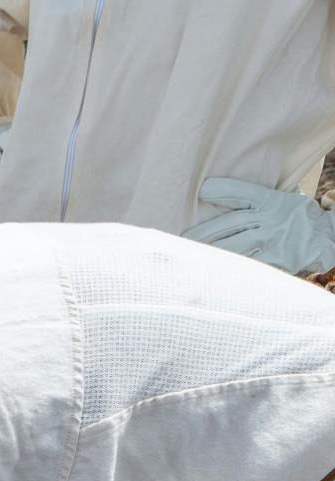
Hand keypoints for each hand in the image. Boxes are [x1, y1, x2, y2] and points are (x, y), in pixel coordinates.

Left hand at [185, 178, 334, 274]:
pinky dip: (228, 267)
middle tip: (181, 239)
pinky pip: (248, 263)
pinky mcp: (277, 259)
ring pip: (235, 245)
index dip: (223, 190)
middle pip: (230, 225)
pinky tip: (210, 270)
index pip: (244, 193)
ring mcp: (273, 240)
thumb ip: (257, 199)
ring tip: (188, 256)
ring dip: (210, 251)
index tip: (203, 190)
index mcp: (272, 202)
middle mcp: (270, 220)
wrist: (327, 237)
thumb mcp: (281, 200)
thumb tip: (220, 192)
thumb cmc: (297, 217)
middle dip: (203, 232)